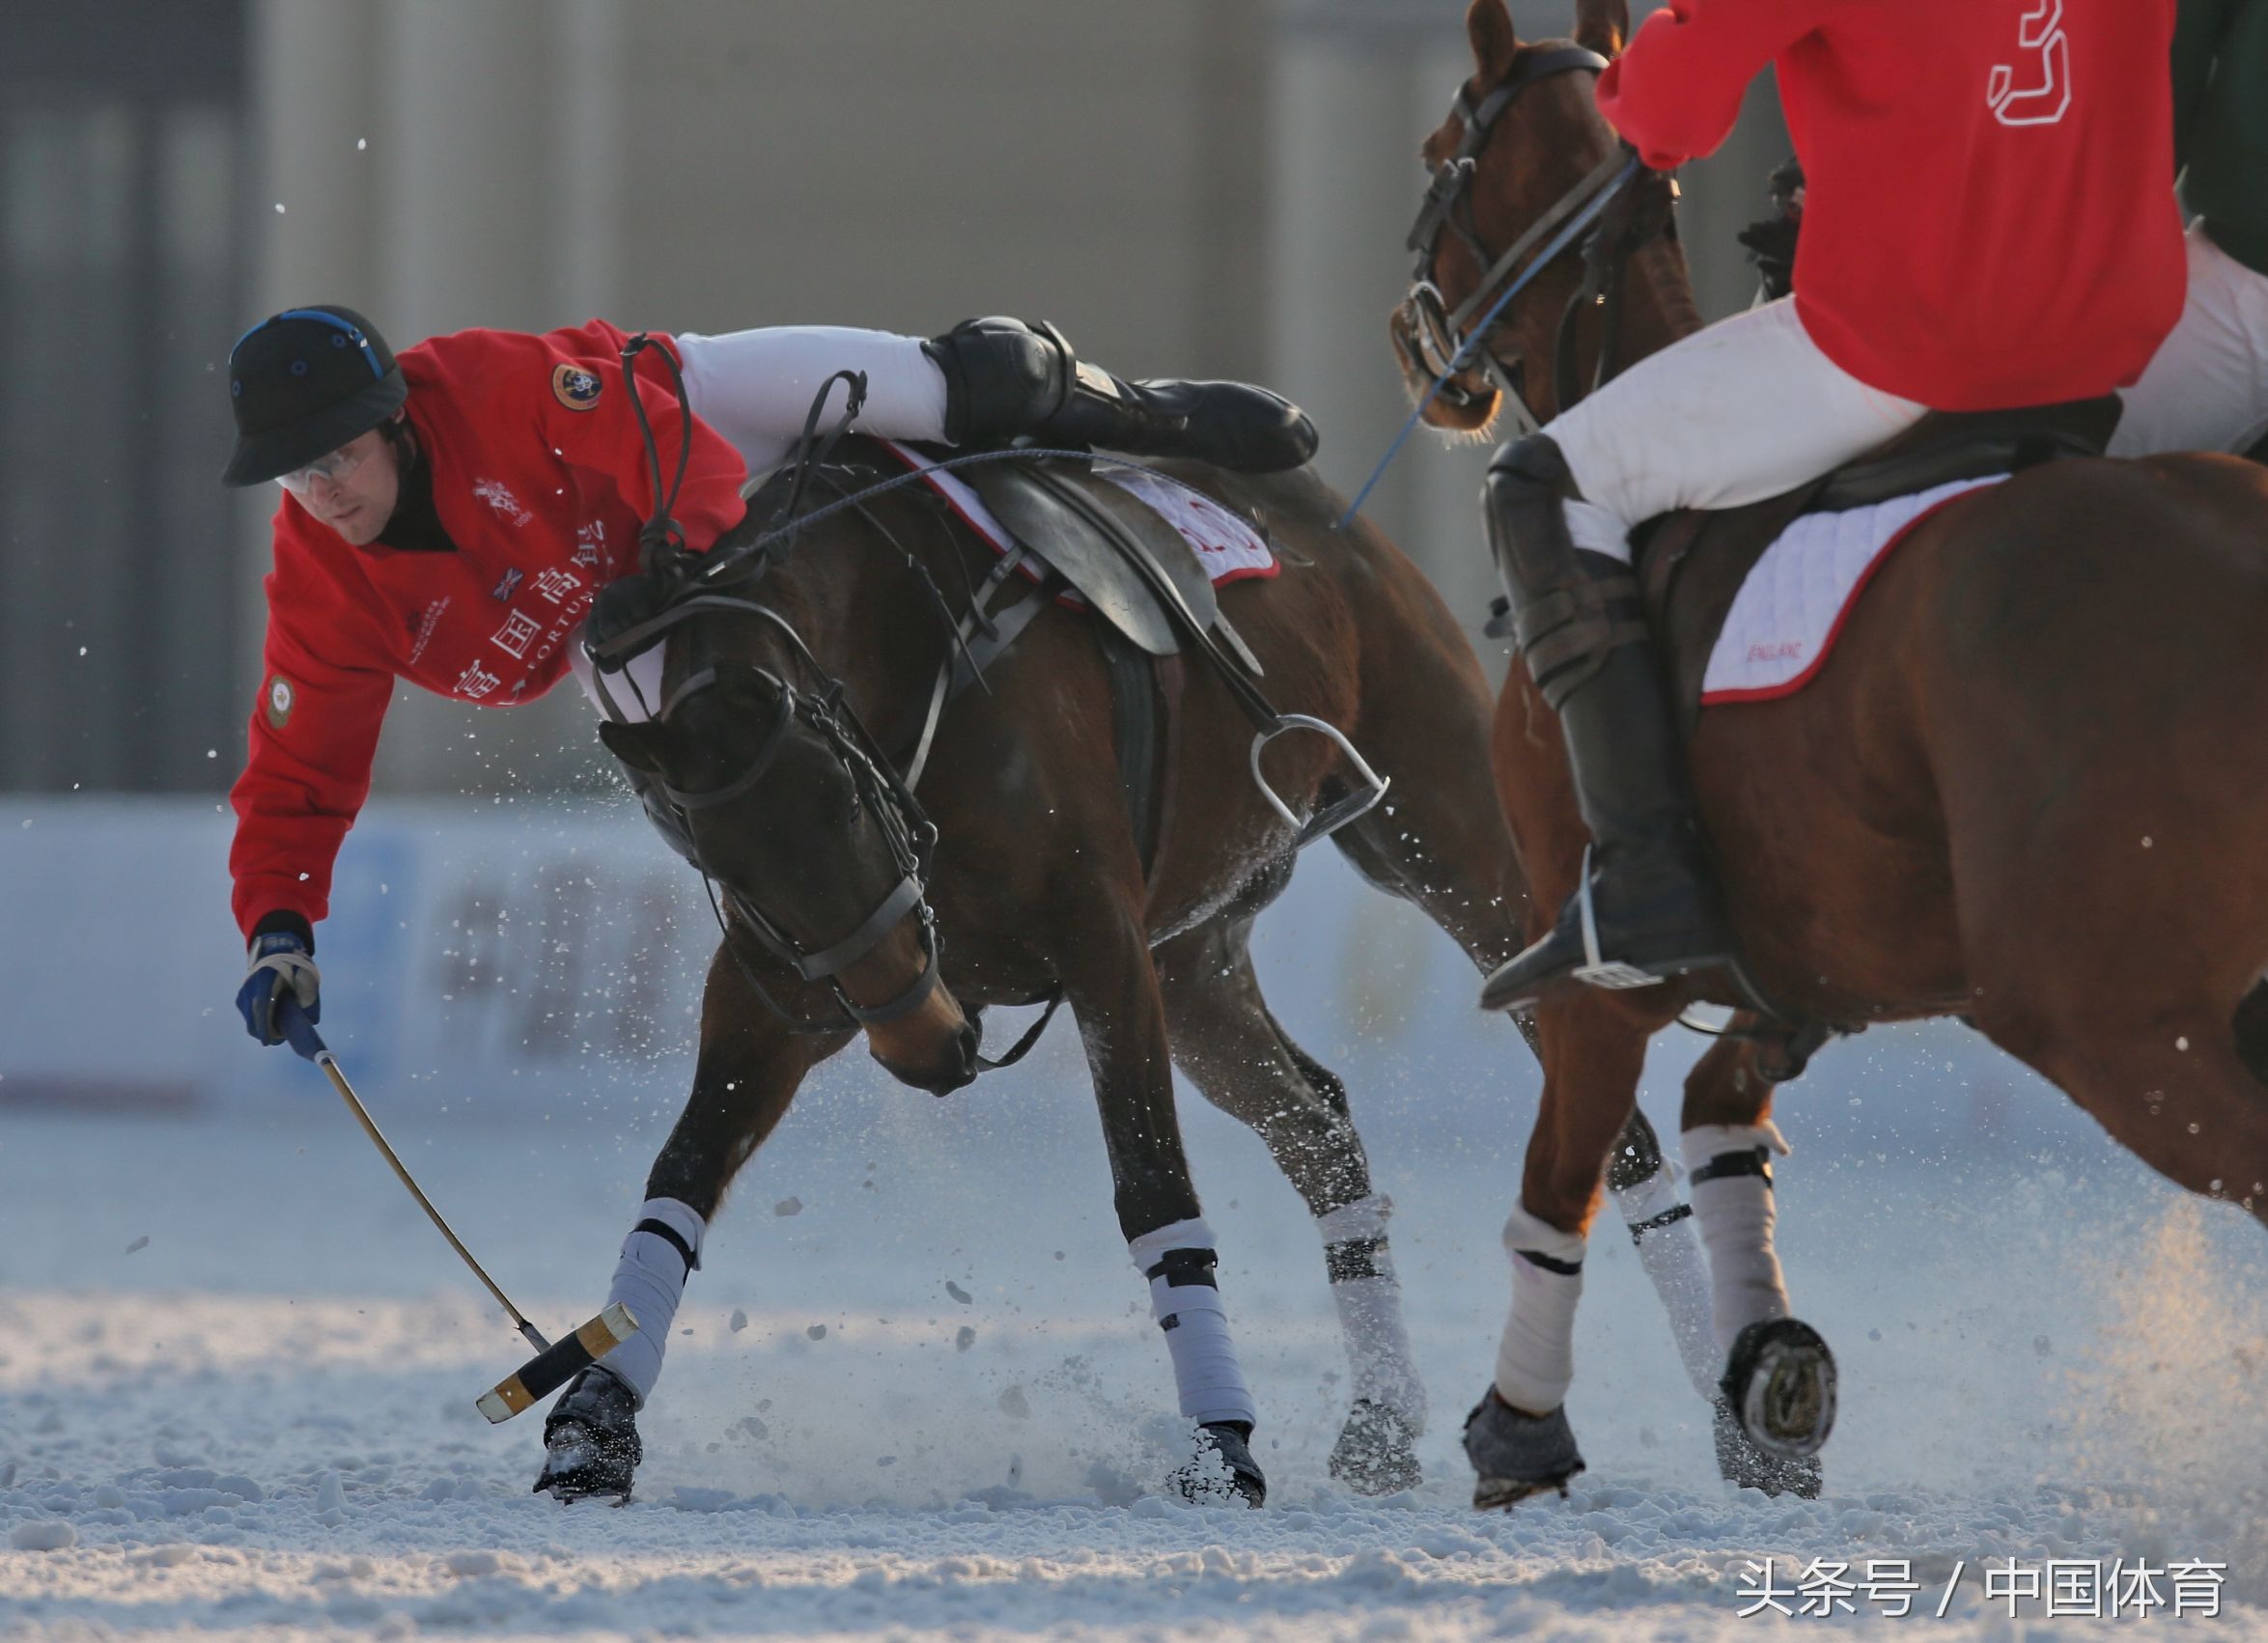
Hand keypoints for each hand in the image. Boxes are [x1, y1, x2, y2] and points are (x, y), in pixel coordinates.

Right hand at [237, 930, 319, 1045]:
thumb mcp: (307, 977)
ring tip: (278, 1026)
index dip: (264, 1026)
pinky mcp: (241, 998)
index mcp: (264, 981)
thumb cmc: (293, 965)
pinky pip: (249, 1015)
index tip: (268, 1041)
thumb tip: (312, 1021)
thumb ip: (310, 998)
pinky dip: (259, 1020)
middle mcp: (249, 988)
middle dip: (266, 1032)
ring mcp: (243, 994)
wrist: (273, 951)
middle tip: (281, 1037)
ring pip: (251, 1020)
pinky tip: (271, 1017)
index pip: (261, 1006)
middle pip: (254, 1020)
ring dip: (263, 1027)